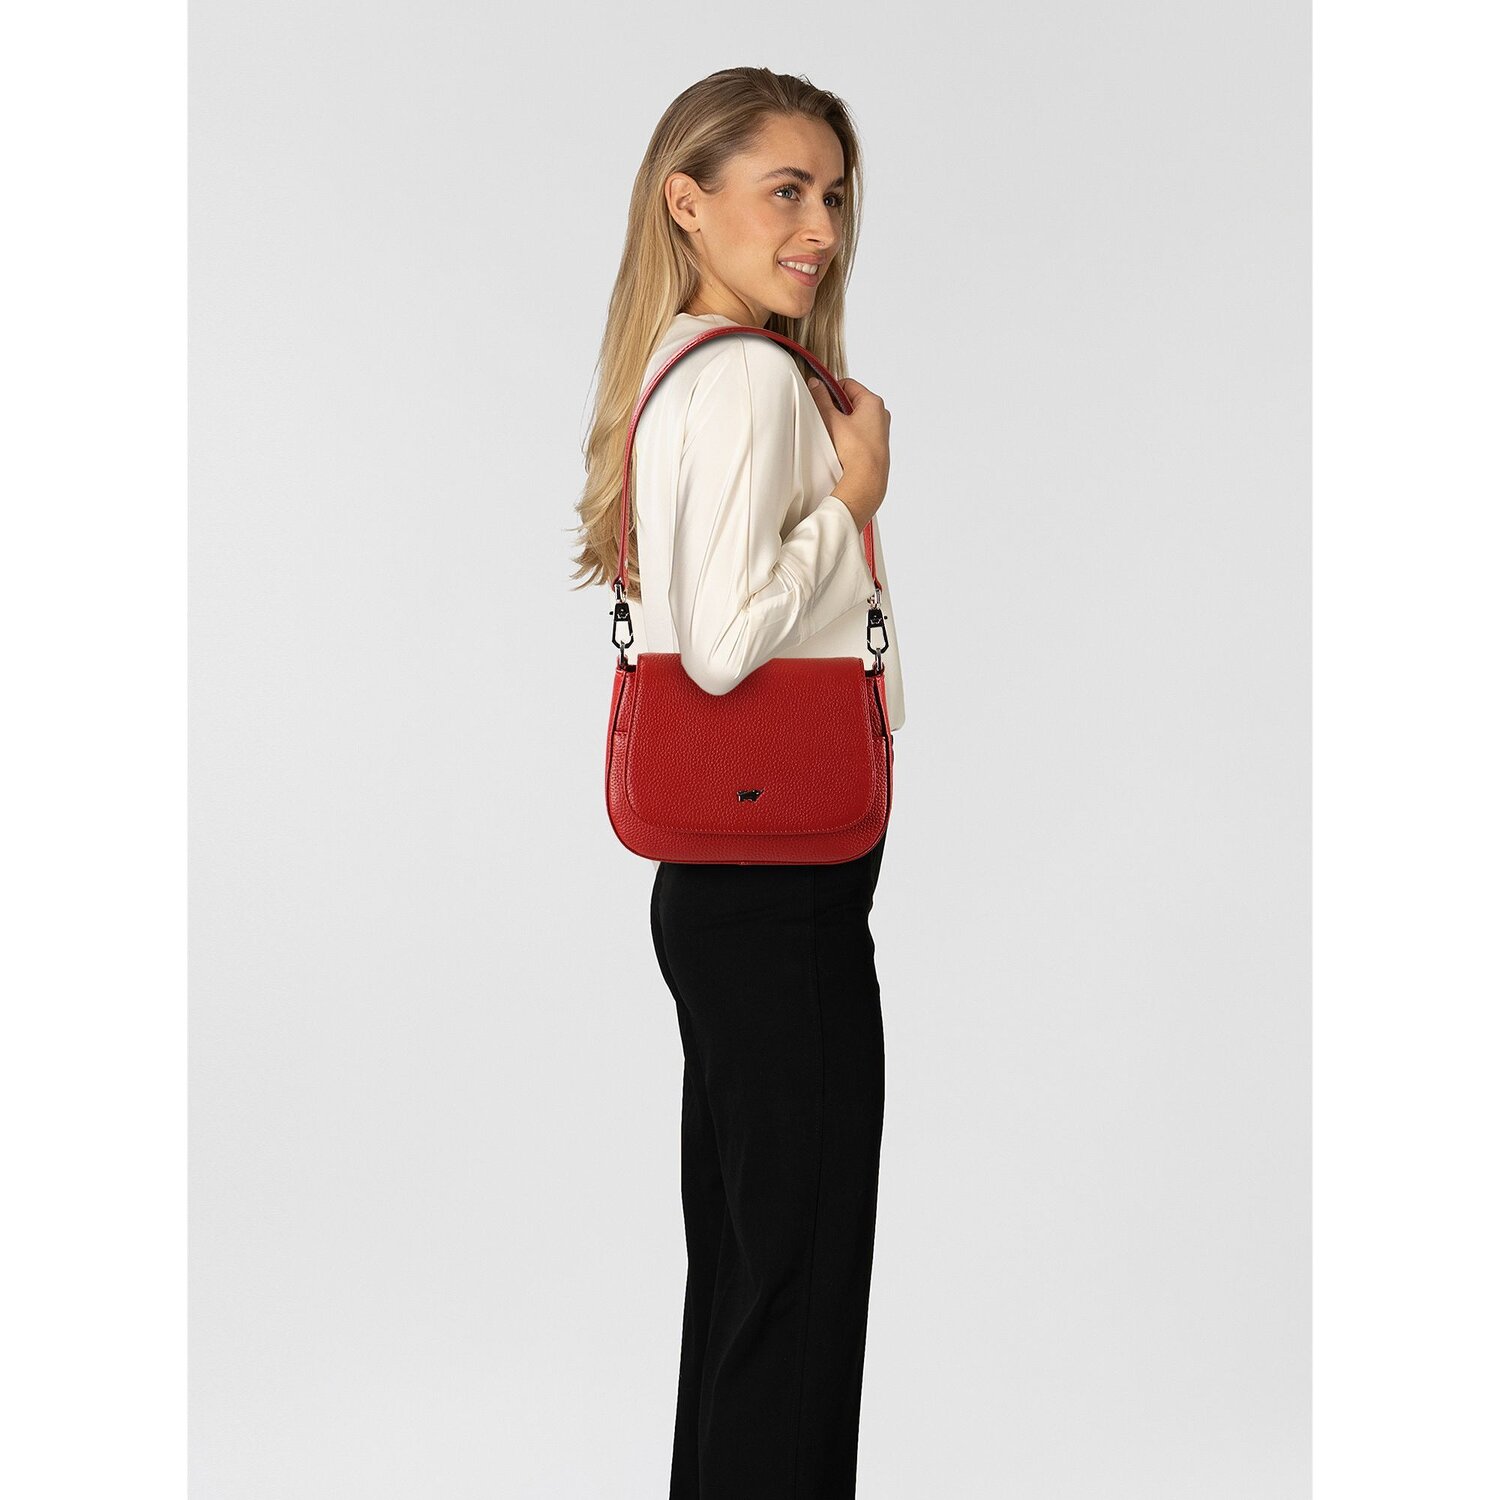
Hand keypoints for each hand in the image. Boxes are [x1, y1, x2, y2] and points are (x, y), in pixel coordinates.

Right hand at [808, 375, 890, 531]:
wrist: (867, 478)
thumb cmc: (855, 450)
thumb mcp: (832, 419)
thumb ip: (822, 399)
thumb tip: (816, 384)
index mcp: (873, 402)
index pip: (848, 384)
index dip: (831, 389)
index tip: (821, 397)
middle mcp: (881, 413)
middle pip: (852, 400)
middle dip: (837, 407)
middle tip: (826, 417)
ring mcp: (881, 429)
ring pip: (857, 417)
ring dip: (844, 421)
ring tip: (834, 433)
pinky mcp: (878, 444)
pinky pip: (861, 431)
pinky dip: (851, 434)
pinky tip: (843, 445)